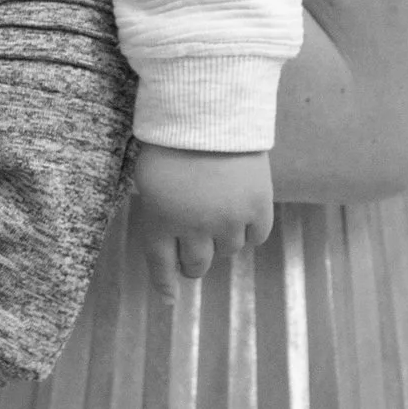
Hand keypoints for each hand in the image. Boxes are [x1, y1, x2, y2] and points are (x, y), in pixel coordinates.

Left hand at [131, 142, 274, 297]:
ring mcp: (228, 220)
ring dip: (221, 238)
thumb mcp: (149, 176)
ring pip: (228, 250)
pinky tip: (243, 213)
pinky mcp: (257, 207)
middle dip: (194, 258)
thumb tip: (170, 238)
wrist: (208, 108)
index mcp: (159, 219)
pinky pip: (256, 236)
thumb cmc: (171, 137)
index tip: (168, 300)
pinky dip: (249, 230)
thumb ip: (157, 209)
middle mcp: (194, 228)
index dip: (164, 285)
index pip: (161, 265)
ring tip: (219, 212)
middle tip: (196, 247)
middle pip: (197, 264)